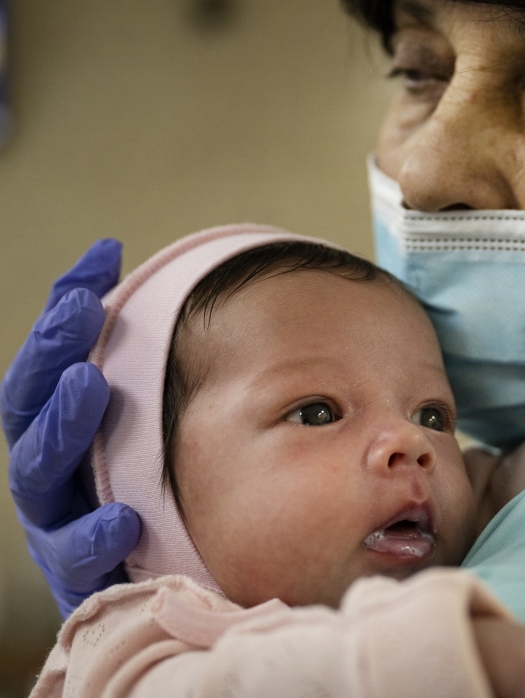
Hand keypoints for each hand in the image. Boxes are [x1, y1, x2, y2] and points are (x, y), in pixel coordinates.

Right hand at [2, 240, 139, 617]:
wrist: (168, 587)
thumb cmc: (163, 493)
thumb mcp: (161, 431)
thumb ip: (159, 372)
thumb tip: (176, 299)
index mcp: (62, 432)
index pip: (50, 363)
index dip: (67, 310)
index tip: (104, 254)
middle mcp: (51, 473)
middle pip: (32, 407)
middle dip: (54, 353)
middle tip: (83, 311)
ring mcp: (58, 525)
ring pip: (40, 475)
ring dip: (64, 426)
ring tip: (91, 383)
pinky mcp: (80, 581)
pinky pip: (78, 562)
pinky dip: (96, 538)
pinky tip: (123, 521)